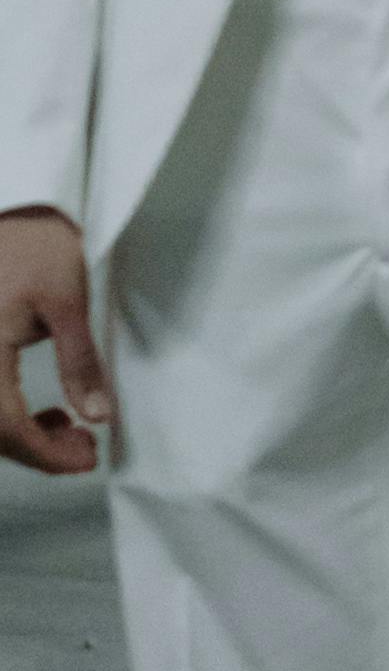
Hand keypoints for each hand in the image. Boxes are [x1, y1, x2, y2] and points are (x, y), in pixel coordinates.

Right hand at [0, 207, 110, 477]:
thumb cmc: (37, 246)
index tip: (85, 460)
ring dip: (23, 436)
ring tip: (70, 431)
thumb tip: (98, 416)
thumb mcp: (68, 302)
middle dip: (36, 450)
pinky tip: (44, 413)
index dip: (44, 453)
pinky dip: (10, 416)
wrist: (13, 210)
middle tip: (84, 450)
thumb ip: (79, 363)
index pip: (6, 425)